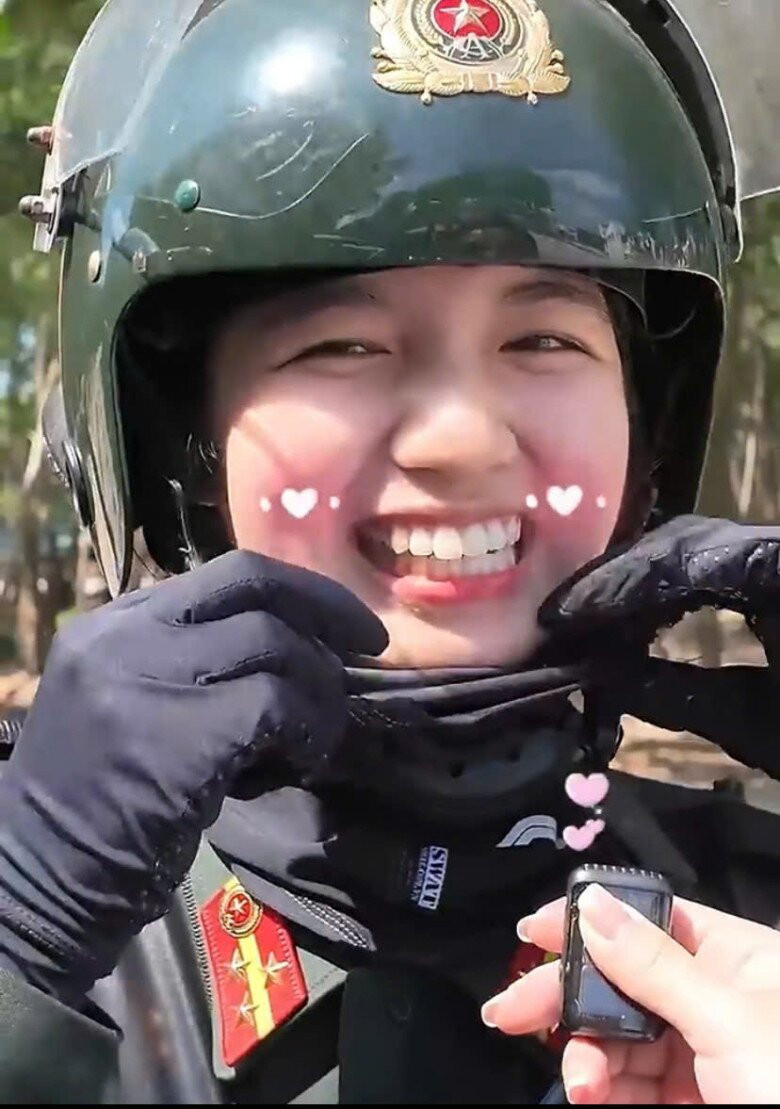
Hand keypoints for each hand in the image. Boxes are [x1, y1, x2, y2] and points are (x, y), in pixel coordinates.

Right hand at [0, 551, 386, 1003]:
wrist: (41, 882)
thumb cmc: (96, 802)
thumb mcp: (130, 703)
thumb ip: (191, 660)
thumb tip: (296, 644)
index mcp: (114, 622)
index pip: (224, 574)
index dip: (295, 590)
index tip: (339, 623)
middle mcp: (123, 637)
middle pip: (251, 583)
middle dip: (326, 607)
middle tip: (370, 643)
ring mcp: (144, 680)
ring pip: (273, 643)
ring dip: (320, 687)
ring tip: (322, 729)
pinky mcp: (175, 734)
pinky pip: (274, 704)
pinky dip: (308, 727)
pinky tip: (305, 759)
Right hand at [481, 886, 779, 1103]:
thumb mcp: (728, 1021)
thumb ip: (652, 965)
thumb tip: (592, 905)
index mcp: (739, 958)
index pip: (651, 920)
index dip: (592, 920)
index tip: (535, 929)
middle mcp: (715, 998)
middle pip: (621, 979)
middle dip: (566, 994)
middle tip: (510, 1010)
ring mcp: (700, 1053)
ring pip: (616, 1036)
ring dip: (584, 1054)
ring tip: (578, 1081)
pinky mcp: (685, 1101)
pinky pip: (627, 1082)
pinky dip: (601, 1088)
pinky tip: (589, 1095)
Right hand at [538, 515, 779, 778]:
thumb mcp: (765, 728)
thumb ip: (679, 693)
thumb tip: (599, 673)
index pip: (684, 556)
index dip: (611, 587)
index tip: (558, 620)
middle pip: (688, 541)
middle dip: (619, 581)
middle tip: (564, 625)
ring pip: (703, 549)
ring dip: (643, 586)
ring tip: (592, 629)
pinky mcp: (778, 577)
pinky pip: (727, 569)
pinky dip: (681, 595)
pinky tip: (644, 625)